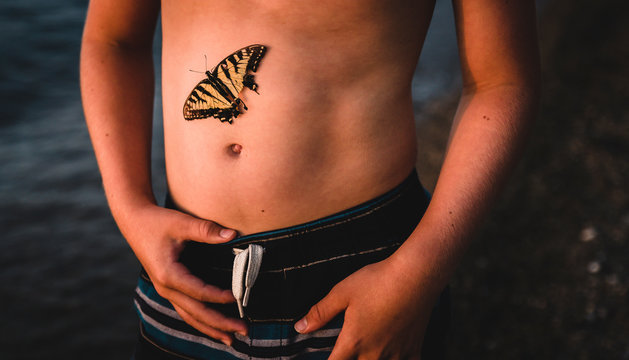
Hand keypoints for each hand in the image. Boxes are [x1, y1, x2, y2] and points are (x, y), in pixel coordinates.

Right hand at [118, 202, 247, 344]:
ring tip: (230, 340)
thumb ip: (207, 230)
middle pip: (196, 313)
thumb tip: (232, 234)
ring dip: (211, 328)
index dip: (219, 296)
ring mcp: (166, 291)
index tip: (238, 297)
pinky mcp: (169, 289)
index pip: (199, 292)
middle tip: (244, 330)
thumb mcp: (182, 223)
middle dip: (220, 323)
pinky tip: (214, 328)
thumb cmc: (158, 221)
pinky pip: (186, 311)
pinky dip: (201, 321)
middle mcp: (166, 288)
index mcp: (168, 275)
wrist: (134, 221)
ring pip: (190, 317)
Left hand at [294, 256, 439, 358]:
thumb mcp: (342, 292)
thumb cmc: (377, 281)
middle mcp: (374, 353)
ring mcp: (396, 354)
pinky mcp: (414, 349)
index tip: (327, 357)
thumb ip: (320, 312)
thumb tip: (300, 327)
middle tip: (348, 350)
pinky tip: (394, 357)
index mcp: (354, 341)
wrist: (415, 275)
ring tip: (367, 353)